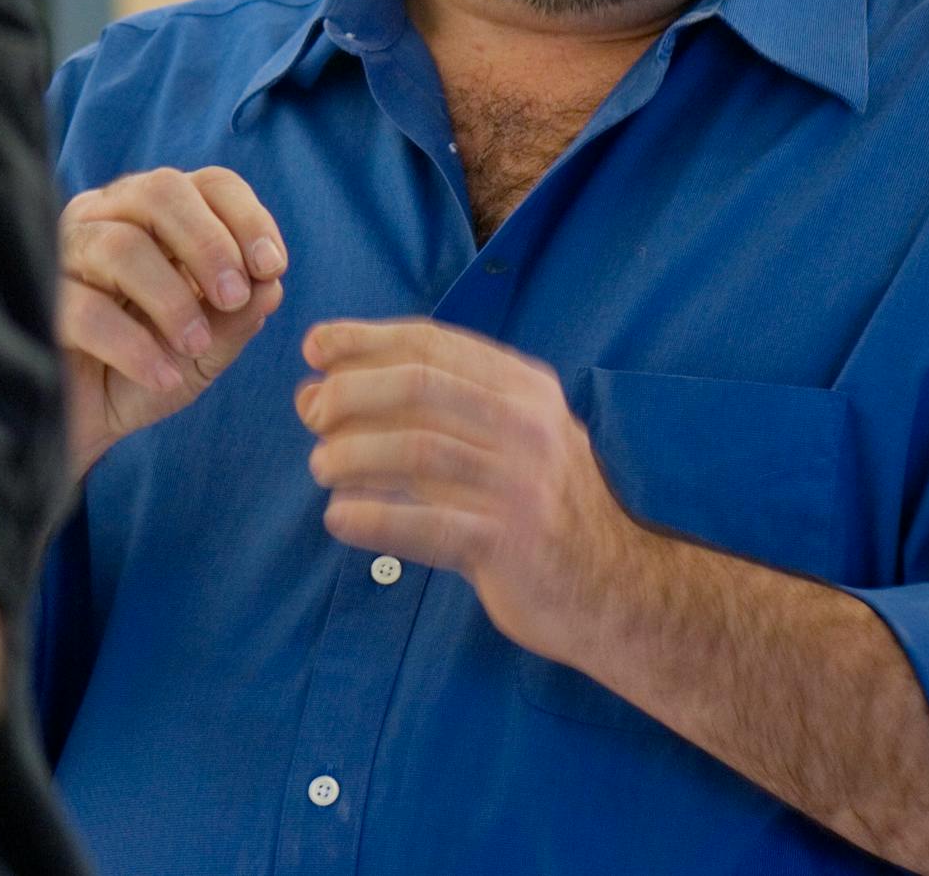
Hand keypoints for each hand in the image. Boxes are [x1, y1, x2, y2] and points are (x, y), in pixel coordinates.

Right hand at [59, 167, 287, 478]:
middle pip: (160, 192)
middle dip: (209, 244)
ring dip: (172, 297)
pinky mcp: (39, 301)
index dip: (247, 218)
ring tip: (196, 345)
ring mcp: (66, 252)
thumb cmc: (150, 367)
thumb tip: (269, 284)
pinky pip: (85, 308)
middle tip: (233, 297)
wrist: (89, 425)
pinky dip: (135, 345)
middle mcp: (108, 216)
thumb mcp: (208, 347)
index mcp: (158, 214)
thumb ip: (238, 315)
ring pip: (121, 244)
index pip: (209, 184)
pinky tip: (163, 376)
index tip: (271, 267)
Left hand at [296, 318, 636, 668]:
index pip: (432, 344)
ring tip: (321, 467)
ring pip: (417, 449)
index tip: (315, 347)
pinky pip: (427, 524)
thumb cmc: (540, 506)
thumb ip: (431, 412)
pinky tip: (338, 519)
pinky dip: (373, 518)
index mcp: (524, 387)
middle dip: (350, 391)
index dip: (364, 340)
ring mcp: (520, 484)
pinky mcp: (510, 543)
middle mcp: (527, 425)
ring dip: (352, 454)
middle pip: (418, 386)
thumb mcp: (507, 438)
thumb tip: (322, 389)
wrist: (615, 588)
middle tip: (312, 413)